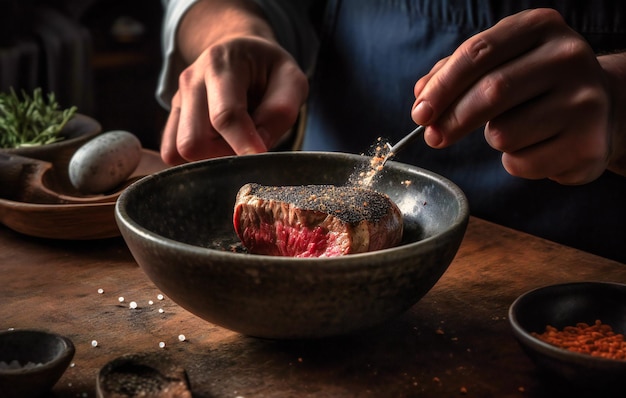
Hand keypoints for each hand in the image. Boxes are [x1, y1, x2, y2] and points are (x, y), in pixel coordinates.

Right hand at [161, 36, 308, 164]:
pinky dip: (196, 161)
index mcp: (221, 65)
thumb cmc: (270, 71)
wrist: (241, 53)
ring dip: (210, 158)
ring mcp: (178, 100)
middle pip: (193, 142)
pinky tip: (218, 147)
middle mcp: (191, 81)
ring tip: (233, 142)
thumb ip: (281, 111)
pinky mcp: (173, 118)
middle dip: (224, 154)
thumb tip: (258, 147)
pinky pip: (172, 154)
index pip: (225, 115)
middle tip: (248, 145)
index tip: (260, 158)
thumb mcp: (291, 80)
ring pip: (179, 152)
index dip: (243, 143)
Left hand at [411, 8, 611, 184]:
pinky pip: (522, 163)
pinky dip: (515, 162)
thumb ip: (458, 72)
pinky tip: (536, 146)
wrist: (605, 107)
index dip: (442, 86)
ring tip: (517, 128)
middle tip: (433, 137)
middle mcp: (569, 58)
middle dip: (452, 119)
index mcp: (541, 27)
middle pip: (491, 91)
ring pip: (503, 134)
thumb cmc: (538, 83)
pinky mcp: (588, 144)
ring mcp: (584, 102)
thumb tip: (421, 96)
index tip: (419, 112)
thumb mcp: (503, 61)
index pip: (478, 52)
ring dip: (493, 139)